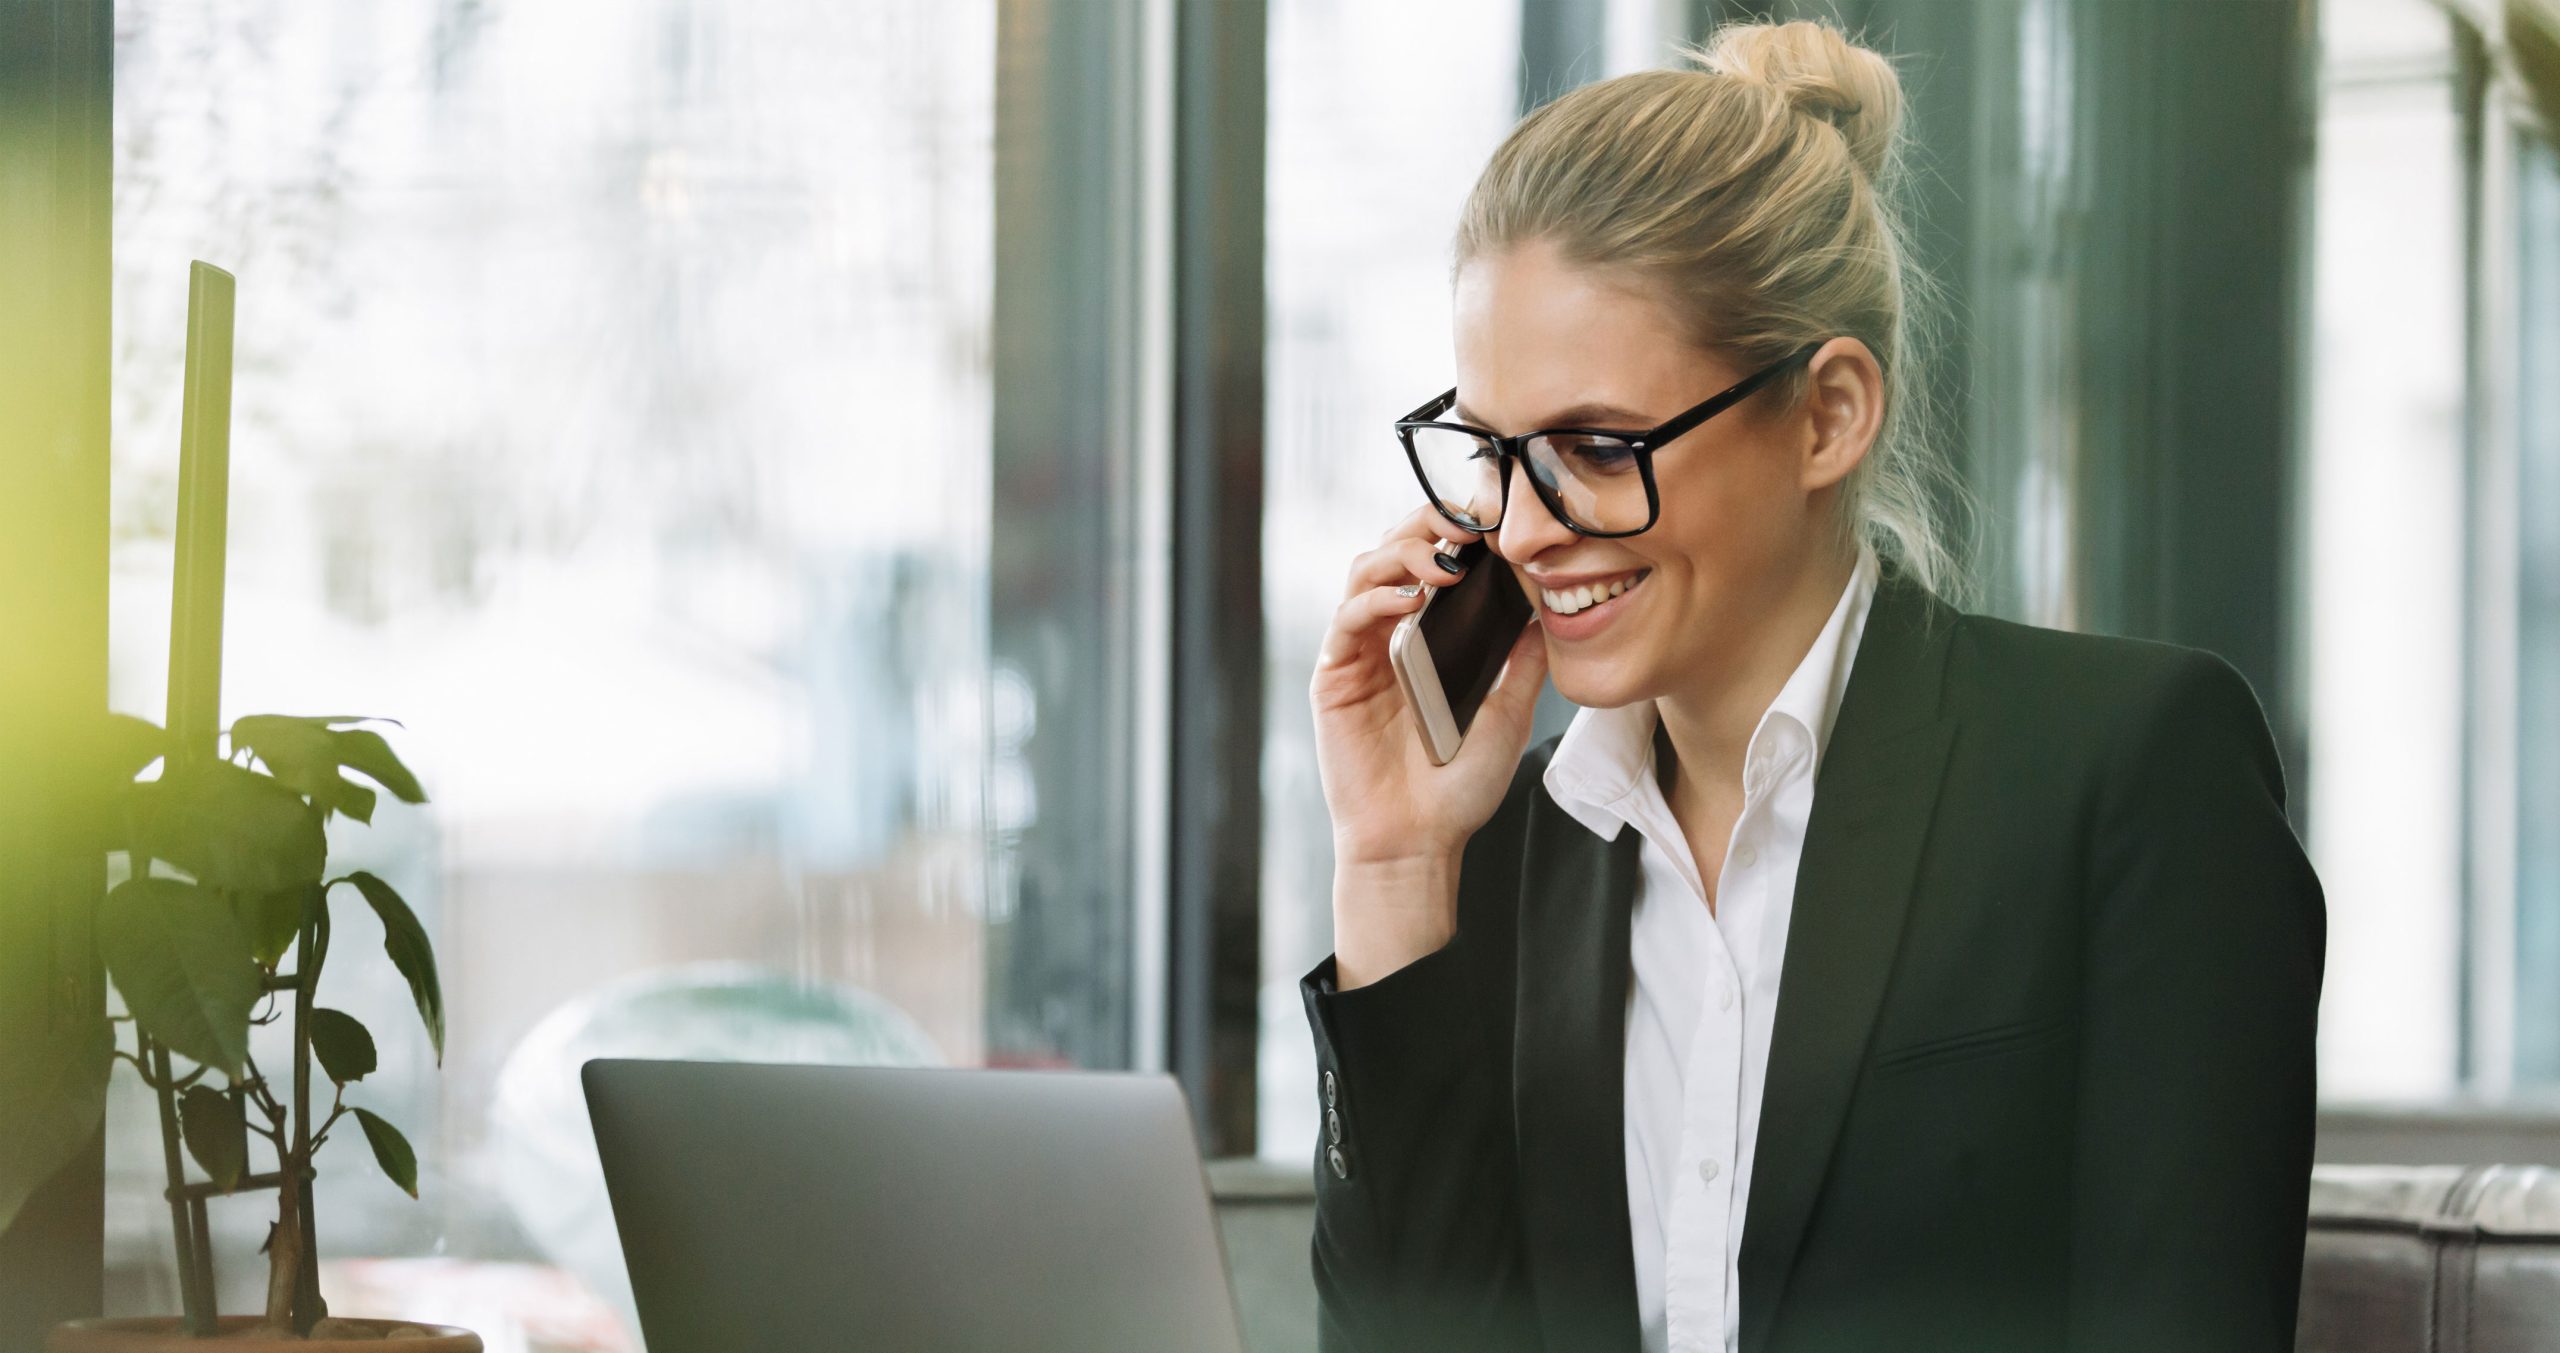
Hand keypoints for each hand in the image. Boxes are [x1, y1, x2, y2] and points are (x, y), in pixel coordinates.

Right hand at [1311, 505, 1547, 982]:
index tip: (1497, 519)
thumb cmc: (1458, 787)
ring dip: (1403, 553)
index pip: (1436, 560)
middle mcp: (1389, 634)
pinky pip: (1347, 620)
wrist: (1419, 841)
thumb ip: (1520, 660)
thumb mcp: (1508, 713)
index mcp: (1429, 636)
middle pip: (1394, 549)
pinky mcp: (1334, 675)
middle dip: (1427, 524)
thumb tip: (1549, 605)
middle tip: (1469, 523)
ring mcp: (1359, 651)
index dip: (1458, 531)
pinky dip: (1375, 600)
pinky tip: (1408, 603)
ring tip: (1444, 562)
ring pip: (1366, 571)